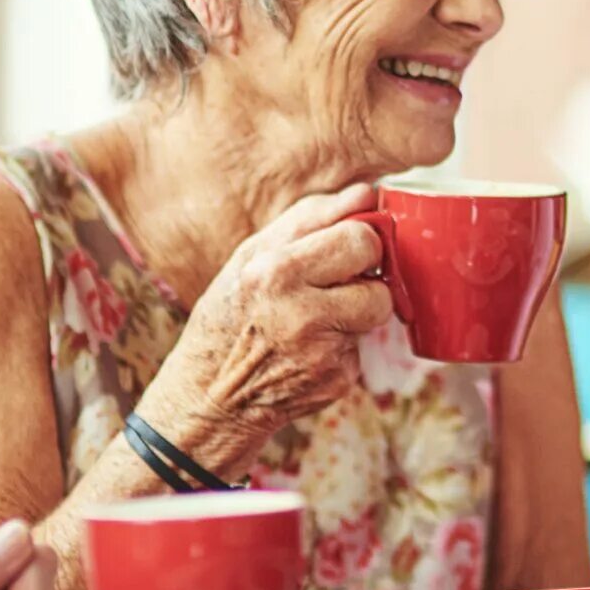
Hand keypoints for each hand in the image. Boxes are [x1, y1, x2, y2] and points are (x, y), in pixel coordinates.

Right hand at [149, 184, 395, 444]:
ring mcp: (322, 352)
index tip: (348, 247)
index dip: (360, 240)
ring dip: (358, 309)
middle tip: (340, 280)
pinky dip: (344, 343)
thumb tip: (367, 192)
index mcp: (274, 272)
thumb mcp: (250, 258)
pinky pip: (364, 344)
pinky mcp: (338, 379)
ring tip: (318, 316)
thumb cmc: (231, 316)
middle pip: (378, 273)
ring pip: (378, 309)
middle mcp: (300, 313)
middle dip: (367, 272)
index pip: (358, 238)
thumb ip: (309, 219)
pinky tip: (310, 350)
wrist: (211, 398)